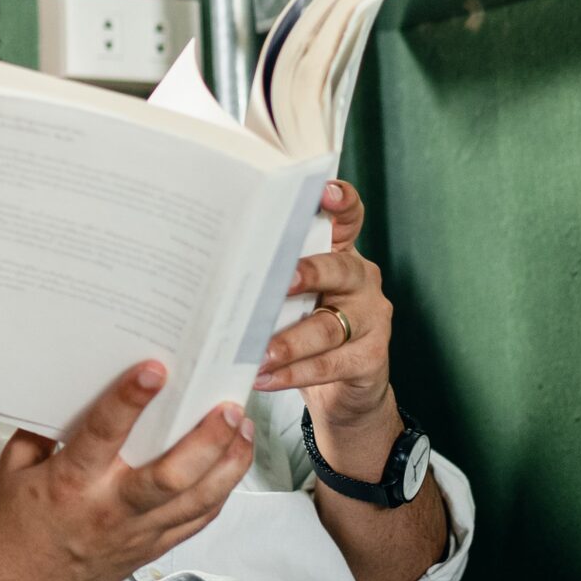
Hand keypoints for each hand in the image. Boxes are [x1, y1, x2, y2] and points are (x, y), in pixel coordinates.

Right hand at [0, 363, 255, 580]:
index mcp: (70, 483)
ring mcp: (137, 533)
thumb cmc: (14, 528)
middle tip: (228, 406)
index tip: (155, 370)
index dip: (129, 400)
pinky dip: (221, 492)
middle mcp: (110, 509)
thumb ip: (43, 429)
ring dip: (228, 463)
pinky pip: (197, 521)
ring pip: (198, 500)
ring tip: (244, 428)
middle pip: (171, 475)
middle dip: (207, 439)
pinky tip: (230, 467)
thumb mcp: (12, 468)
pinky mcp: (152, 549)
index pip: (104, 434)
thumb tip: (72, 388)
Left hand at [256, 179, 396, 431]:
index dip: (342, 203)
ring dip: (289, 341)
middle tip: (279, 281)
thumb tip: (209, 270)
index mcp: (339, 255)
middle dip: (308, 273)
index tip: (326, 191)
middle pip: (339, 269)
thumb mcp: (289, 297)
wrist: (343, 388)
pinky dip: (294, 373)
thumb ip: (267, 277)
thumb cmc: (302, 327)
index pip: (348, 219)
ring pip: (329, 326)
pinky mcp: (370, 358)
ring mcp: (371, 319)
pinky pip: (330, 364)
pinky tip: (264, 377)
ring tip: (257, 353)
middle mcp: (360, 281)